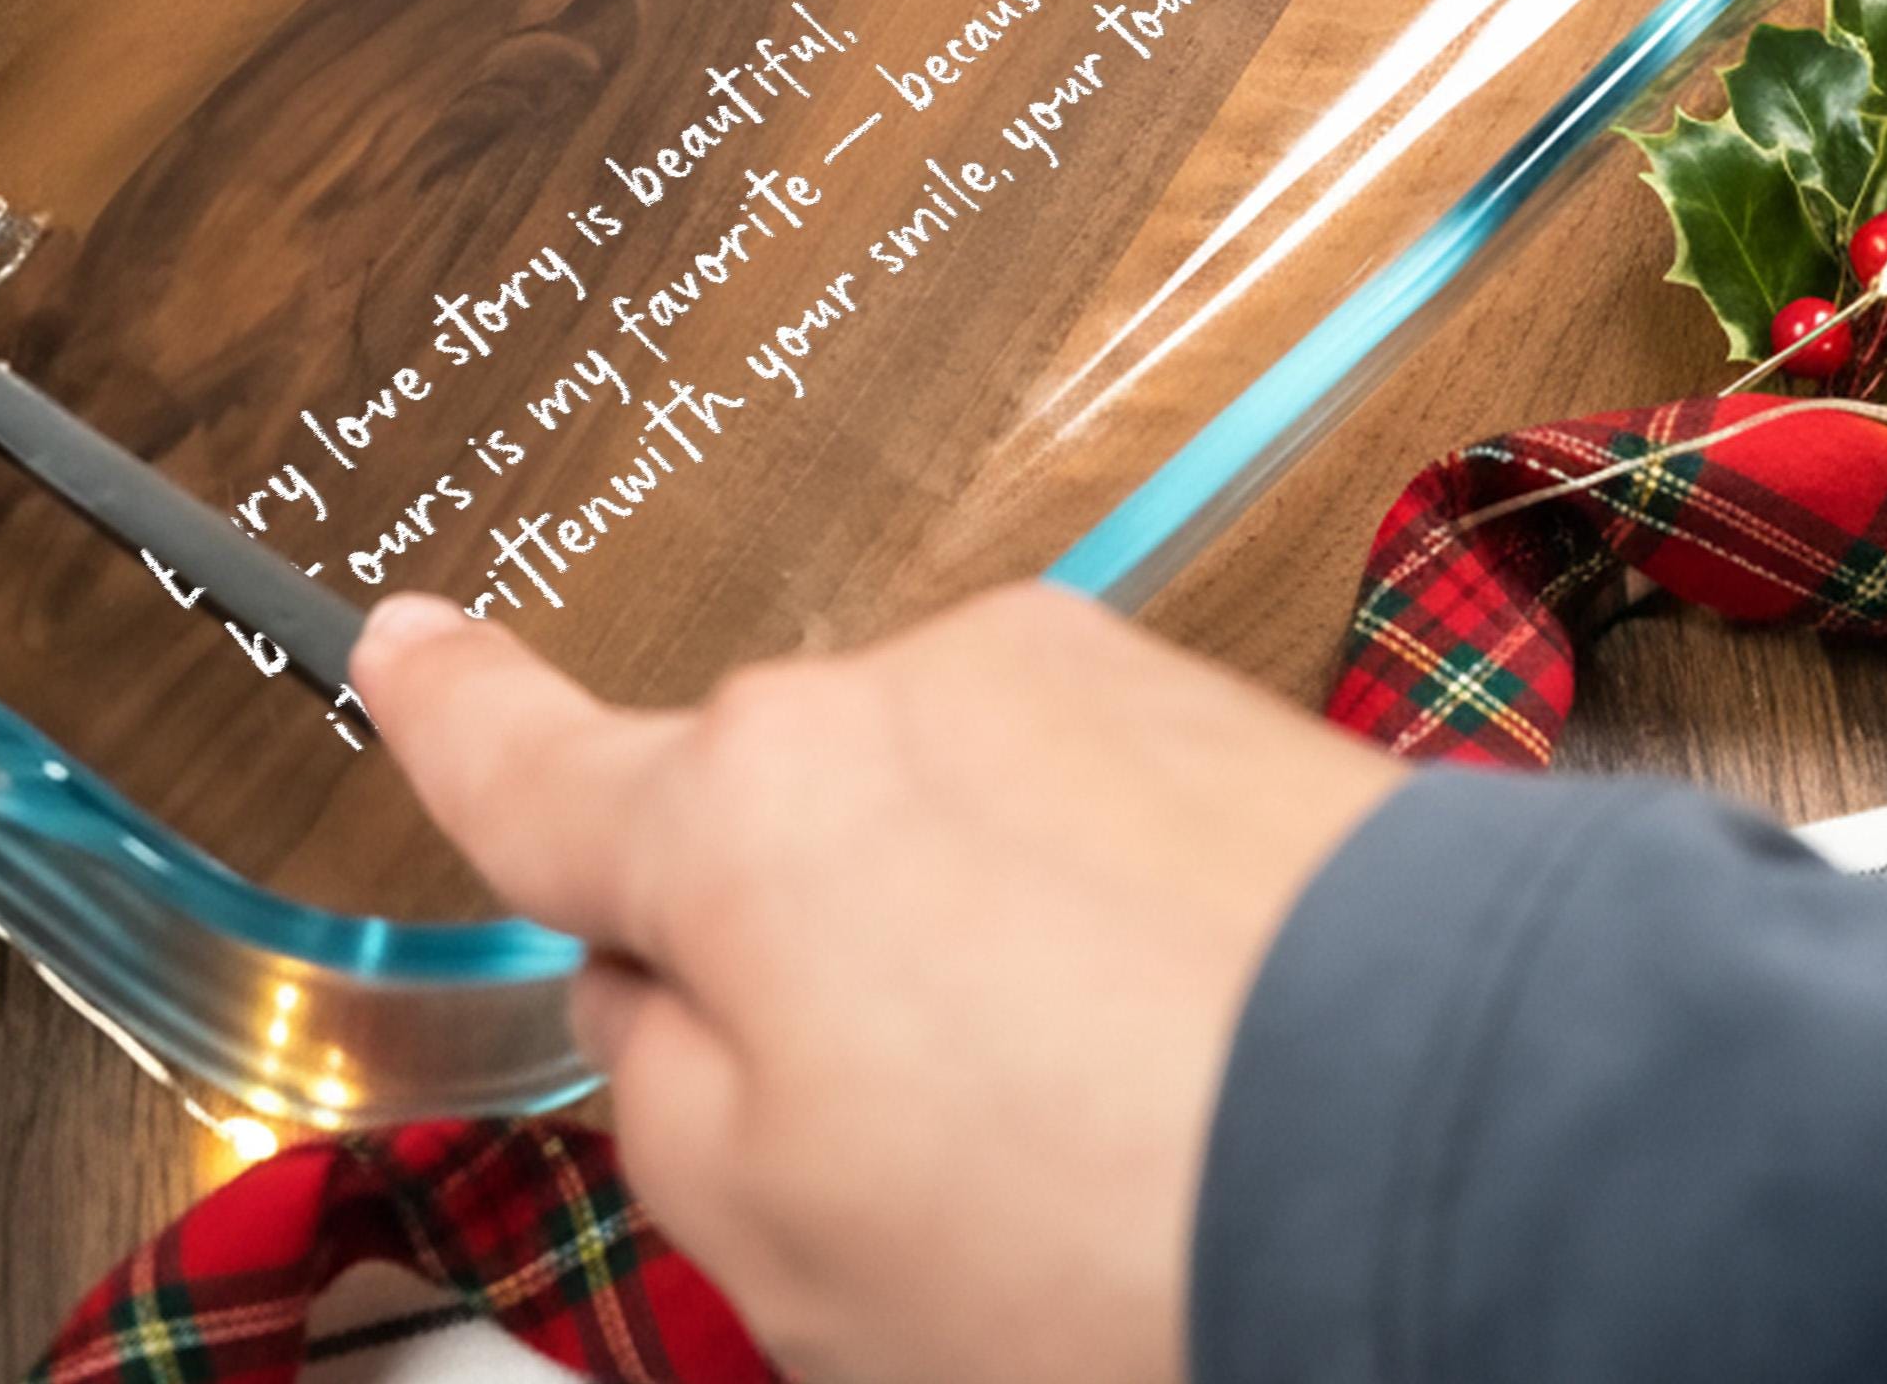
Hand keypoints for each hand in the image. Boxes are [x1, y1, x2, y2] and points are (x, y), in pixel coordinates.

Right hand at [351, 583, 1398, 1383]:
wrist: (1481, 1154)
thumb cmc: (1126, 1226)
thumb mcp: (780, 1240)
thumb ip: (655, 1082)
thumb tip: (658, 982)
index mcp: (742, 819)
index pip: (535, 765)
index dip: (449, 714)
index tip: (405, 646)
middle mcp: (892, 700)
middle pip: (772, 836)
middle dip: (806, 965)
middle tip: (928, 1159)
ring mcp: (1067, 684)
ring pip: (941, 828)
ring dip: (980, 952)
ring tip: (1110, 1128)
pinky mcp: (1217, 705)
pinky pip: (1093, 817)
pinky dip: (1110, 927)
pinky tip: (1193, 1053)